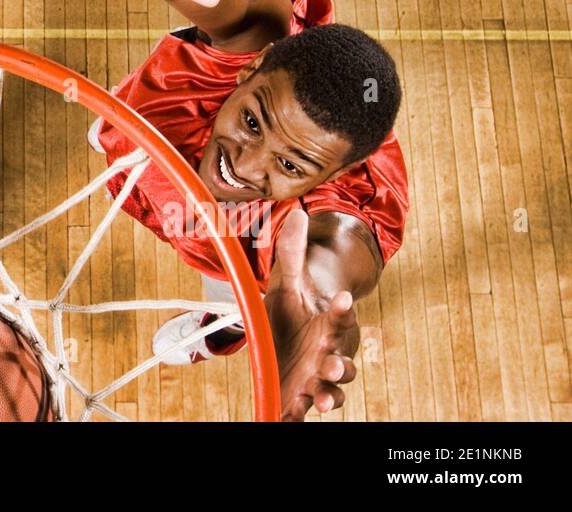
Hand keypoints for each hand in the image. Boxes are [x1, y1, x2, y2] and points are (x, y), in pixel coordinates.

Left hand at [265, 209, 359, 420]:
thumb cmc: (292, 311)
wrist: (286, 339)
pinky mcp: (302, 394)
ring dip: (329, 395)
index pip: (341, 315)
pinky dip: (301, 413)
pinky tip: (291, 415)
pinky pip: (306, 408)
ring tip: (321, 400)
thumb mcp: (289, 282)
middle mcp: (328, 352)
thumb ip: (292, 252)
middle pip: (341, 360)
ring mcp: (317, 376)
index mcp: (328, 324)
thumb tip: (297, 214)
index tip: (344, 298)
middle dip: (339, 364)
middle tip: (331, 363)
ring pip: (331, 389)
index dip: (343, 309)